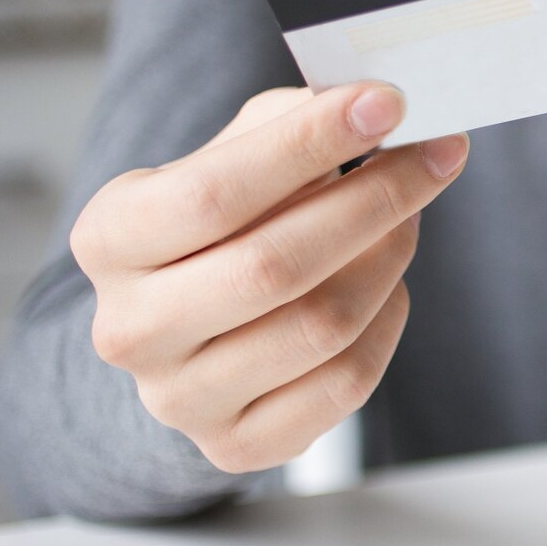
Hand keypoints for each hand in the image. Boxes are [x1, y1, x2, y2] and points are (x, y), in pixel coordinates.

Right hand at [70, 83, 468, 474]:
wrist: (187, 335)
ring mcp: (179, 398)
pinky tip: (387, 286)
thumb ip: (287, 123)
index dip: (309, 143)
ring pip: (322, 325)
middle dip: (376, 199)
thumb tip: (367, 101)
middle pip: (274, 265)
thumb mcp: (228, 156)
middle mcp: (129, 327)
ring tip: (409, 215)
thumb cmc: (220, 226)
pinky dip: (387, 322)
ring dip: (388, 257)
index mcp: (109, 238)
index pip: (214, 192)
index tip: (388, 102)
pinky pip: (346, 382)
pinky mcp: (238, 444)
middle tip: (437, 153)